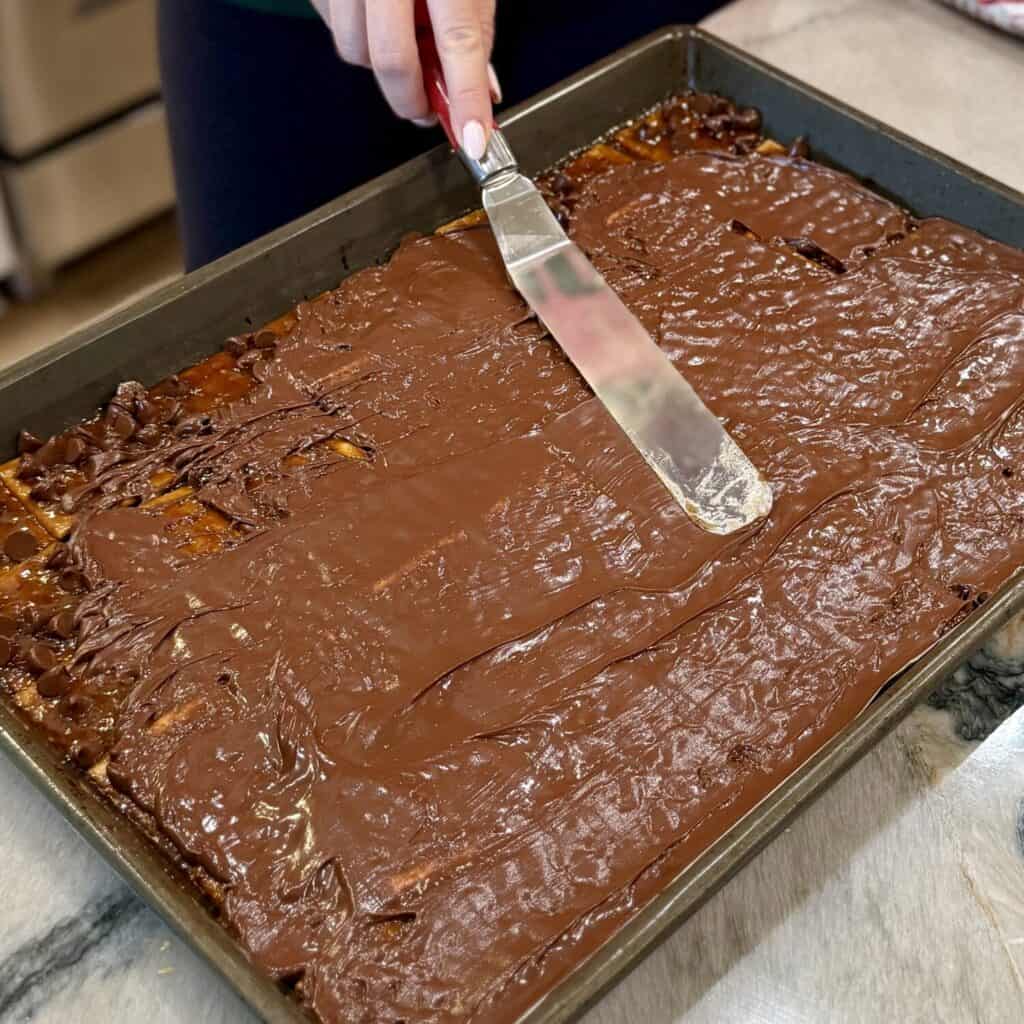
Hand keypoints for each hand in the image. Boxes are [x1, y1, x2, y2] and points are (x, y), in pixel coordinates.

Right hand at [310, 0, 498, 158]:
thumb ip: (474, 28)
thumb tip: (483, 91)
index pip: (458, 42)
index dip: (466, 99)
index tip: (474, 140)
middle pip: (393, 62)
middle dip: (414, 102)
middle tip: (430, 110)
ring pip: (356, 52)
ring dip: (383, 67)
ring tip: (404, 40)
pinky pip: (335, 29)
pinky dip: (360, 38)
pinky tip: (376, 15)